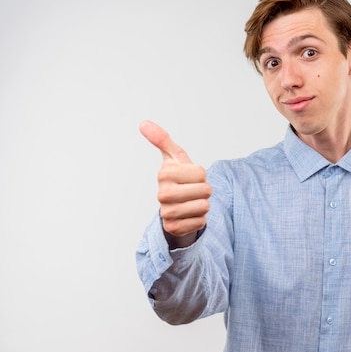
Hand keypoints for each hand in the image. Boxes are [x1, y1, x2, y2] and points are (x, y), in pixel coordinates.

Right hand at [139, 120, 211, 247]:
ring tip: (191, 202)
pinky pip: (200, 222)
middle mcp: (162, 194)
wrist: (174, 207)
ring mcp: (167, 213)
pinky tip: (189, 216)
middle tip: (193, 191)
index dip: (201, 175)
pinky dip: (199, 219)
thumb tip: (143, 123)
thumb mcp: (174, 158)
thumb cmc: (178, 179)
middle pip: (205, 190)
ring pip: (204, 207)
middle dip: (204, 191)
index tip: (189, 177)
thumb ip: (162, 139)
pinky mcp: (173, 228)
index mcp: (164, 174)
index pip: (201, 173)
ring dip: (203, 205)